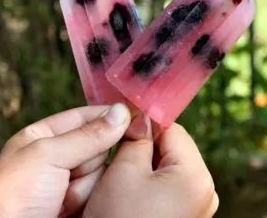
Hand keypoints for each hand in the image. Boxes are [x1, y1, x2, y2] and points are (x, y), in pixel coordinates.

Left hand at [0, 103, 131, 217]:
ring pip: (103, 165)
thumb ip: (87, 135)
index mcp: (44, 136)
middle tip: (73, 171)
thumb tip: (121, 112)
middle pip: (98, 142)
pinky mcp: (85, 197)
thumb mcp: (47, 156)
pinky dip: (92, 196)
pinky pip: (104, 186)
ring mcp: (73, 177)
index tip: (130, 114)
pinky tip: (71, 205)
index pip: (84, 116)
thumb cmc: (15, 198)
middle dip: (91, 156)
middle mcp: (61, 154)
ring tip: (64, 196)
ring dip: (88, 181)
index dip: (107, 115)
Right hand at [83, 124, 218, 217]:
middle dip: (147, 144)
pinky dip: (151, 177)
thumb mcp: (125, 170)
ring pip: (169, 165)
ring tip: (125, 168)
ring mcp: (196, 203)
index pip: (173, 130)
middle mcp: (204, 190)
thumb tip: (140, 117)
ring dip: (147, 160)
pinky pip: (169, 183)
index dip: (147, 122)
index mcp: (196, 176)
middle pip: (173, 147)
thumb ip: (137, 138)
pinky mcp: (185, 212)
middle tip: (121, 147)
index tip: (126, 121)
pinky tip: (133, 184)